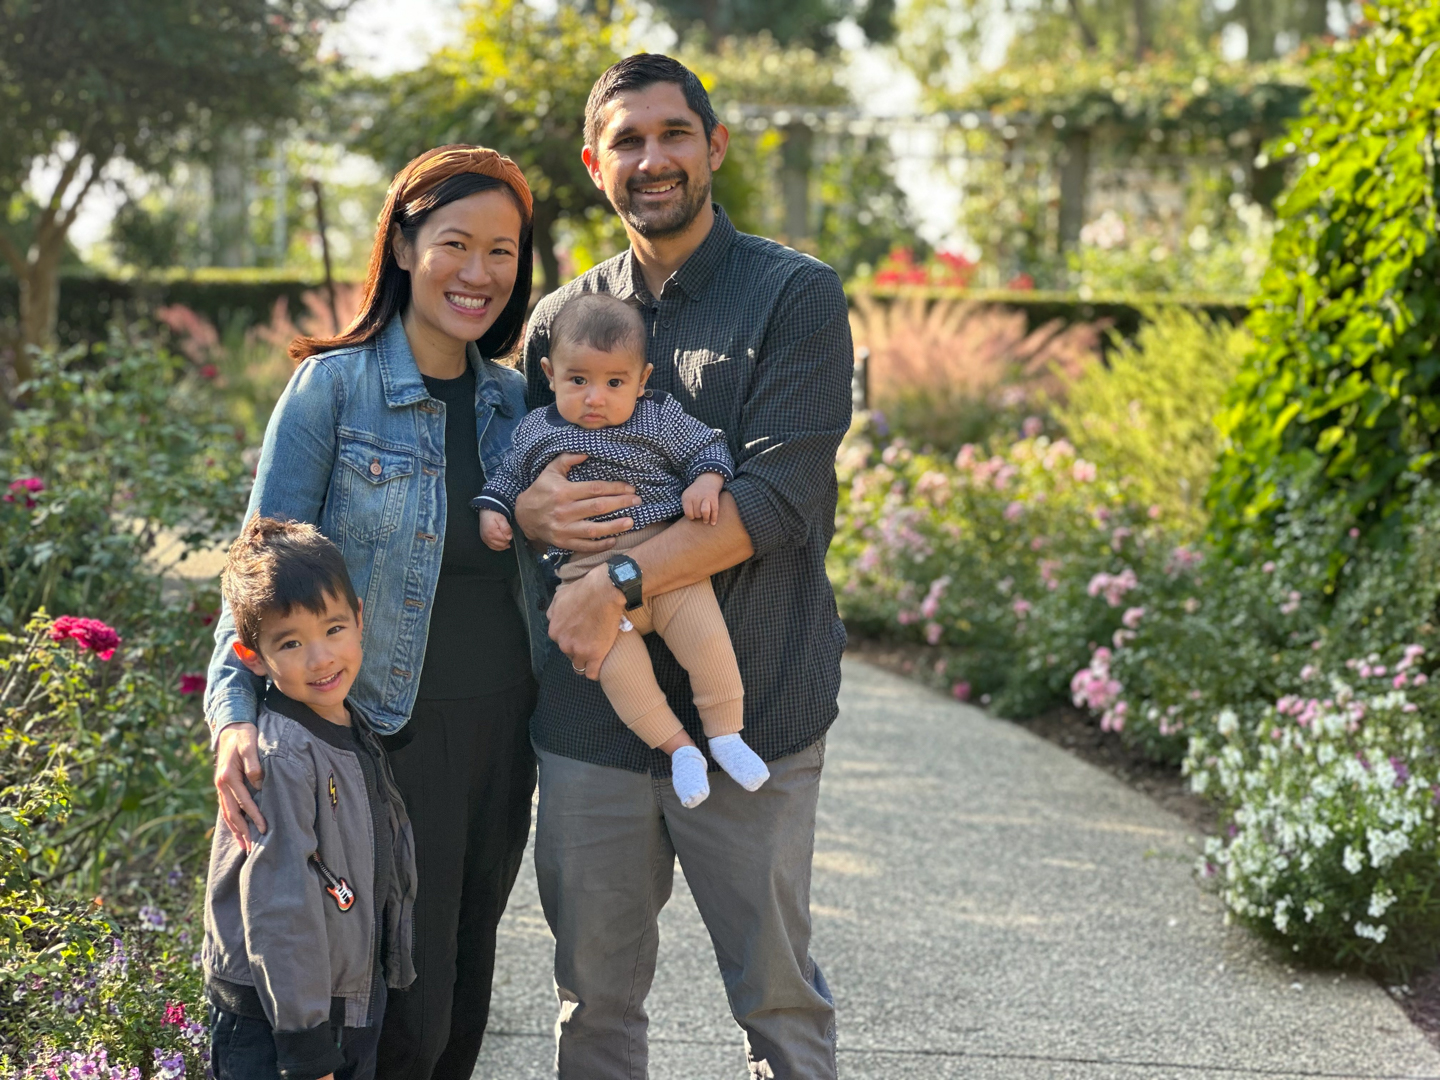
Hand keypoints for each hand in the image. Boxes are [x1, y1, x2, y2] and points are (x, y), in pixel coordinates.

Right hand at [214, 723, 265, 849]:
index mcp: (228, 776)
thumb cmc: (244, 735)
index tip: (264, 829)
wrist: (231, 726)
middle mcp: (221, 784)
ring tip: (244, 847)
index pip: (243, 801)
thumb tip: (258, 784)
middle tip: (252, 849)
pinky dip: (232, 821)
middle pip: (232, 813)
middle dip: (242, 832)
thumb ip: (253, 765)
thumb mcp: (250, 745)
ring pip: (227, 814)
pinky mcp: (224, 786)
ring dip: (236, 831)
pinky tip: (237, 831)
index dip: (254, 816)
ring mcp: (221, 786)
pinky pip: (226, 808)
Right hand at [479, 509, 512, 549]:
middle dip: (507, 541)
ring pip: (497, 547)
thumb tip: (509, 537)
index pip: (504, 540)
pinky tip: (502, 544)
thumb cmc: (494, 514)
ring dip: (503, 545)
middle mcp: (487, 537)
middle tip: (507, 534)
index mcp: (492, 532)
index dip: (509, 536)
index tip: (509, 531)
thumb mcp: (502, 518)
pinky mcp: (484, 540)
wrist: (485, 512)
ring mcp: (485, 539)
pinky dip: (498, 547)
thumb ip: (506, 528)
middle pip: (501, 545)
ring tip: (506, 538)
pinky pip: (492, 547)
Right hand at [513, 453, 638, 552]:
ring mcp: (564, 529)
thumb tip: (587, 452)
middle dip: (621, 504)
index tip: (630, 488)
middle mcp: (564, 511)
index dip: (615, 488)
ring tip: (631, 522)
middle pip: (598, 507)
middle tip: (637, 501)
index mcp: (563, 492)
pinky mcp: (563, 543)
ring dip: (615, 526)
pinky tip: (614, 540)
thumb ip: (568, 459)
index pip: (595, 489)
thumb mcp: (550, 471)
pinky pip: (584, 546)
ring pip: (594, 529)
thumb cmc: (541, 490)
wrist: (523, 516)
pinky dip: (600, 545)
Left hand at [547, 565, 626, 679]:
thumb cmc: (584, 590)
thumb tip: (554, 619)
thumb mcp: (560, 597)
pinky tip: (599, 666)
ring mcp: (579, 650)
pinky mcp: (595, 655)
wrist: (605, 591)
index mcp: (554, 631)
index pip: (561, 643)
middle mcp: (564, 643)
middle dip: (579, 648)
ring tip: (597, 652)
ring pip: (580, 664)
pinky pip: (591, 673)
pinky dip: (595, 671)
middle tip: (592, 639)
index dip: (573, 639)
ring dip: (587, 659)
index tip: (582, 635)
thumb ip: (553, 612)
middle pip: (570, 654)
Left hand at [682, 472, 724, 525]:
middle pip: (697, 514)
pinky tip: (713, 523)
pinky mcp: (714, 498)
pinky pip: (714, 511)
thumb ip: (687, 507)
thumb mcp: (687, 497)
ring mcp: (706, 497)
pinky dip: (714, 518)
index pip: (688, 513)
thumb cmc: (695, 493)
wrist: (707, 481)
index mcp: (687, 497)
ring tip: (705, 521)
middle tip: (699, 514)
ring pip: (705, 512)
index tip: (693, 515)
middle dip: (698, 516)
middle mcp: (696, 496)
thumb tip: (692, 521)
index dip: (691, 517)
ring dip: (705, 518)